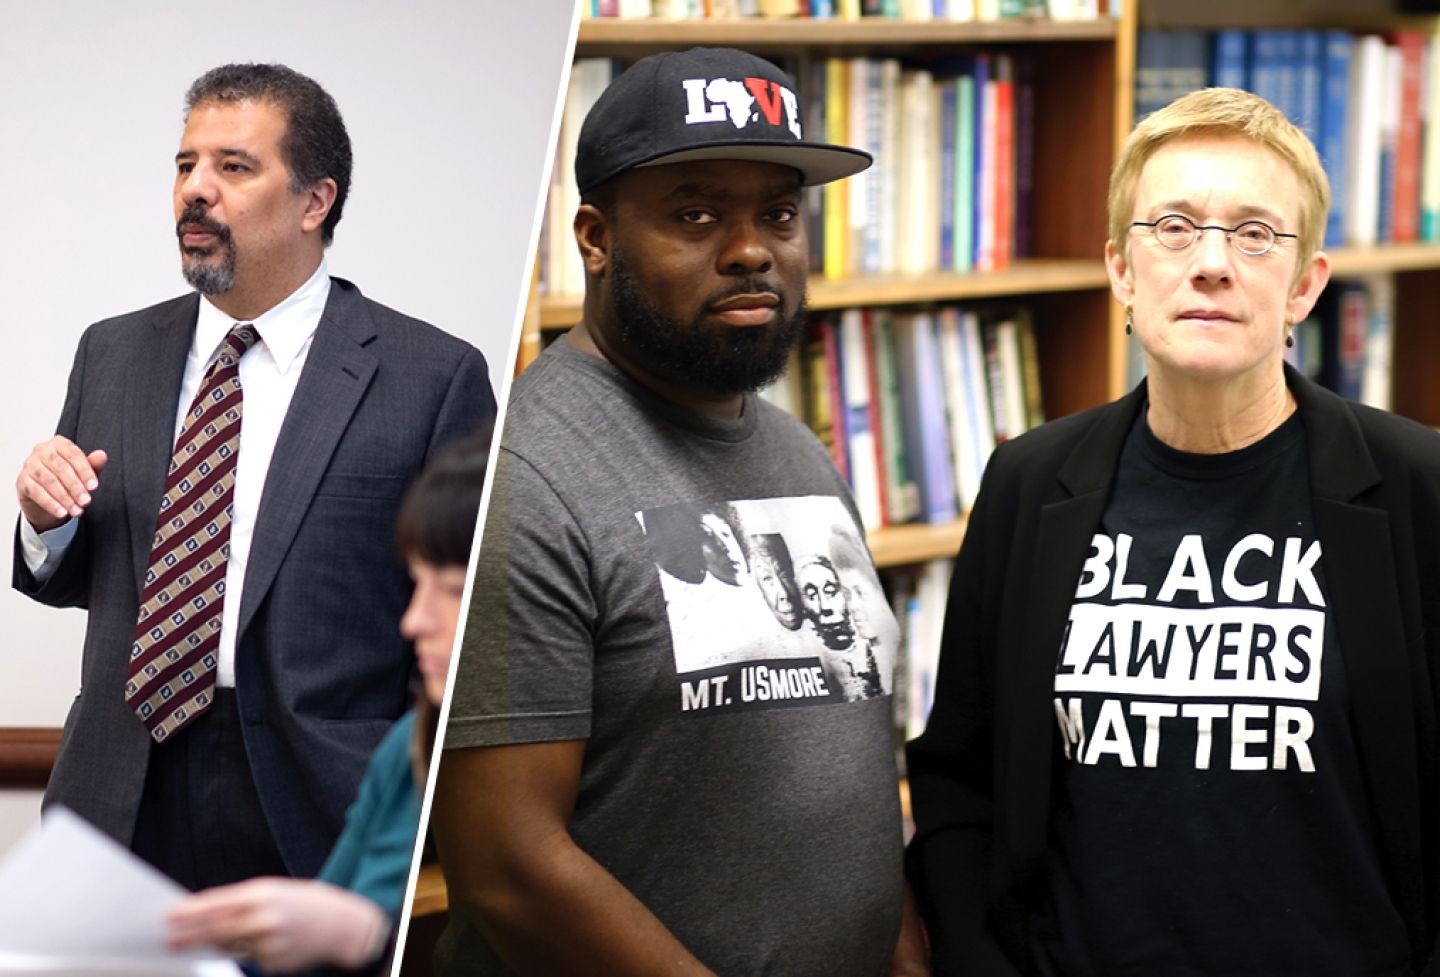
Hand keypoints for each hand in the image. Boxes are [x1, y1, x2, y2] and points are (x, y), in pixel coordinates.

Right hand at [16, 436, 106, 532]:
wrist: (45, 494)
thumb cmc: (66, 477)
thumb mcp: (83, 471)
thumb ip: (93, 464)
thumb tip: (101, 455)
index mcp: (59, 443)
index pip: (74, 455)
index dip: (85, 472)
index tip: (94, 486)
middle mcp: (42, 450)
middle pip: (61, 468)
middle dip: (75, 487)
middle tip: (86, 501)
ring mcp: (30, 465)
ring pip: (49, 481)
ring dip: (64, 498)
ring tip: (77, 510)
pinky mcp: (22, 481)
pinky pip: (37, 492)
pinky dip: (51, 504)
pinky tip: (62, 512)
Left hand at [168, 877, 388, 973]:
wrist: (344, 927)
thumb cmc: (307, 904)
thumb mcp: (276, 891)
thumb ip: (242, 901)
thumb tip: (207, 914)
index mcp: (263, 894)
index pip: (217, 904)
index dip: (191, 912)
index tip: (170, 916)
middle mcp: (263, 919)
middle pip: (216, 929)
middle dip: (190, 935)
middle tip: (170, 940)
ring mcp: (268, 944)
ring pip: (230, 947)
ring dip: (215, 945)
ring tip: (208, 941)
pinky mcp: (273, 964)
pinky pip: (250, 959)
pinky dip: (249, 952)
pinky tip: (268, 942)